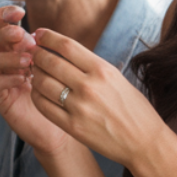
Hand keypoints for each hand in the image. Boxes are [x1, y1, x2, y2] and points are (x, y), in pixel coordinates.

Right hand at [0, 6, 68, 154]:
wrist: (61, 129)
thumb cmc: (65, 96)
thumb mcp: (65, 69)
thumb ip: (57, 51)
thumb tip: (53, 35)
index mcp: (23, 48)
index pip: (8, 25)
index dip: (8, 15)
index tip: (20, 11)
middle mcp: (10, 61)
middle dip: (7, 33)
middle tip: (22, 36)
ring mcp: (4, 79)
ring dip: (10, 57)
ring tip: (28, 62)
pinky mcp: (0, 98)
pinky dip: (5, 79)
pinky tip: (22, 80)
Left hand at [27, 28, 165, 166]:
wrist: (144, 142)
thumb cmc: (133, 108)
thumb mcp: (116, 78)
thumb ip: (91, 65)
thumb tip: (65, 50)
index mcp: (103, 70)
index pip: (67, 46)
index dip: (48, 37)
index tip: (38, 34)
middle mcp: (90, 86)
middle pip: (50, 62)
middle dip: (37, 55)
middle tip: (31, 53)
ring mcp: (79, 107)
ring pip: (43, 83)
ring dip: (34, 75)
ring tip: (34, 73)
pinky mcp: (72, 127)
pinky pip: (44, 106)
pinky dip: (36, 95)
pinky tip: (38, 92)